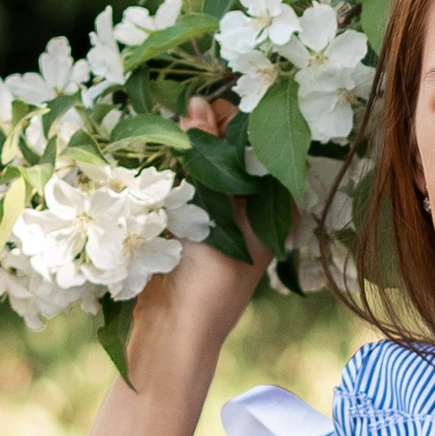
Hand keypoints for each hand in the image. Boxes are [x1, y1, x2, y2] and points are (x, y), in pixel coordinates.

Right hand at [128, 96, 272, 379]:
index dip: (232, 117)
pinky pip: (184, 181)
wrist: (175, 332)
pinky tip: (156, 153)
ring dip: (185, 146)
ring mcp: (220, 213)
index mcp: (278, 203)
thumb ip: (208, 157)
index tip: (201, 104)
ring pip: (204, 161)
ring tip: (168, 131)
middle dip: (205, 130)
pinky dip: (171, 167)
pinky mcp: (189, 222)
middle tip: (180, 115)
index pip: (260, 140)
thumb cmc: (211, 278)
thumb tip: (198, 103)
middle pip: (230, 148)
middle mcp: (255, 205)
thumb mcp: (214, 212)